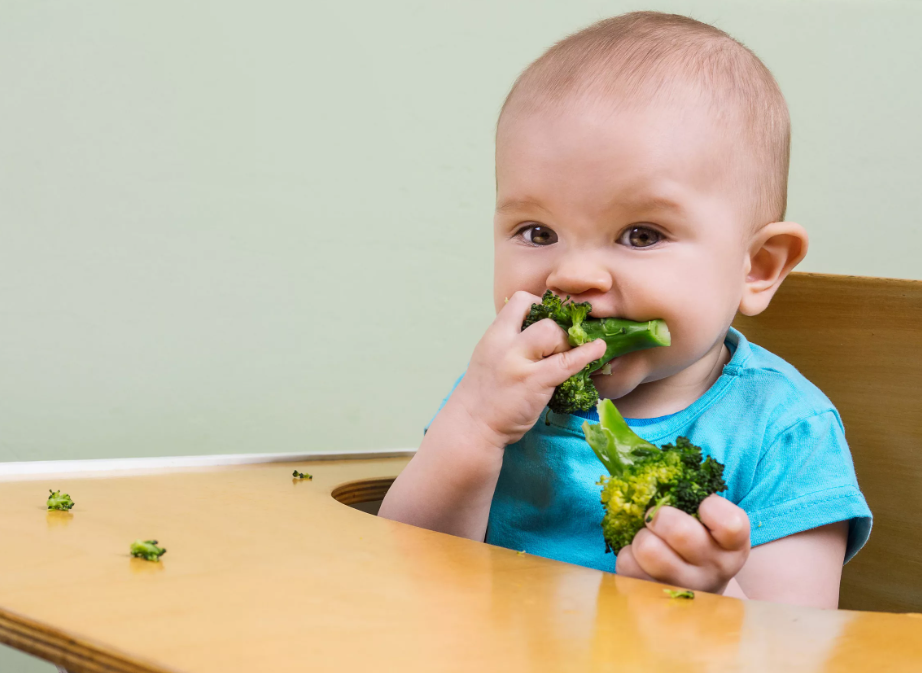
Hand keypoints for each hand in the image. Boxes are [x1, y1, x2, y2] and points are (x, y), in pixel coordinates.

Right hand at [449, 291, 606, 447]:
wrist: (472, 425)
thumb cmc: (484, 395)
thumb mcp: (490, 357)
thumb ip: (512, 343)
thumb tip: (545, 332)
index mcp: (494, 335)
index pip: (520, 300)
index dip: (541, 305)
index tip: (549, 319)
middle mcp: (505, 344)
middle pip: (542, 317)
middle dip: (558, 327)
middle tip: (561, 346)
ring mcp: (519, 363)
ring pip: (553, 333)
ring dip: (567, 343)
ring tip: (567, 358)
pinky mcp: (534, 382)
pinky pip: (567, 362)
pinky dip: (587, 353)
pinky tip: (598, 349)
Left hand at [615, 495, 750, 593]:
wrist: (695, 591)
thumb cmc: (698, 543)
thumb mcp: (709, 524)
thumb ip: (692, 498)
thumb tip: (647, 467)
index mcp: (733, 546)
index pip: (730, 523)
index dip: (710, 507)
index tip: (702, 506)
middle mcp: (714, 570)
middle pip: (679, 531)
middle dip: (659, 516)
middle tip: (657, 518)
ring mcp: (684, 588)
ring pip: (648, 548)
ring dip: (641, 537)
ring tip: (648, 540)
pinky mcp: (653, 597)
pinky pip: (628, 565)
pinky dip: (627, 555)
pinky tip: (640, 560)